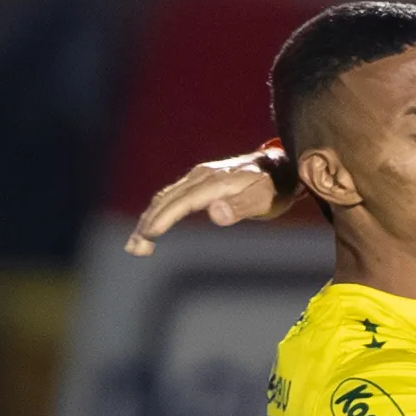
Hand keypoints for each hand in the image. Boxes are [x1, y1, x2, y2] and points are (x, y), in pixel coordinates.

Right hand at [126, 149, 295, 255]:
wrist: (280, 167)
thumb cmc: (275, 187)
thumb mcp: (265, 199)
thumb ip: (241, 206)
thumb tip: (214, 213)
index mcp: (216, 181)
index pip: (184, 201)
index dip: (165, 218)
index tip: (150, 234)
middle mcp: (201, 176)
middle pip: (168, 200)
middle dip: (148, 223)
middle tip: (134, 249)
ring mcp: (198, 177)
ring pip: (166, 198)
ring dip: (149, 220)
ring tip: (136, 245)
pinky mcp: (198, 182)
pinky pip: (172, 197)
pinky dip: (158, 212)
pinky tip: (151, 227)